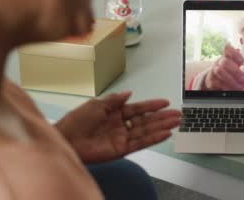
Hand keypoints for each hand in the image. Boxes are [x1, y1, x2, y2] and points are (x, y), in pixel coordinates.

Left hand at [55, 91, 181, 163]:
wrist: (66, 140)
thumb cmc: (76, 121)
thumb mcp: (96, 104)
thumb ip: (115, 100)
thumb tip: (129, 93)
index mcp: (114, 113)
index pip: (138, 108)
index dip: (152, 105)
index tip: (165, 102)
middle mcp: (120, 125)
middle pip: (146, 120)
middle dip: (162, 117)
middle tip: (177, 114)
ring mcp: (122, 138)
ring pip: (146, 131)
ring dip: (162, 126)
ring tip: (176, 122)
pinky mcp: (121, 150)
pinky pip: (140, 143)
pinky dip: (153, 138)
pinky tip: (165, 134)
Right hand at [204, 44, 243, 89]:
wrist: (212, 80)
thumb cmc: (228, 74)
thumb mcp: (236, 70)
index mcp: (227, 56)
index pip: (227, 49)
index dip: (234, 53)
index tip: (242, 61)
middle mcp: (219, 62)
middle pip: (225, 62)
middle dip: (235, 71)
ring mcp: (213, 71)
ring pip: (219, 71)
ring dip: (231, 79)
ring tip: (240, 86)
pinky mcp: (211, 81)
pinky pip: (217, 82)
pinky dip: (226, 87)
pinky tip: (232, 90)